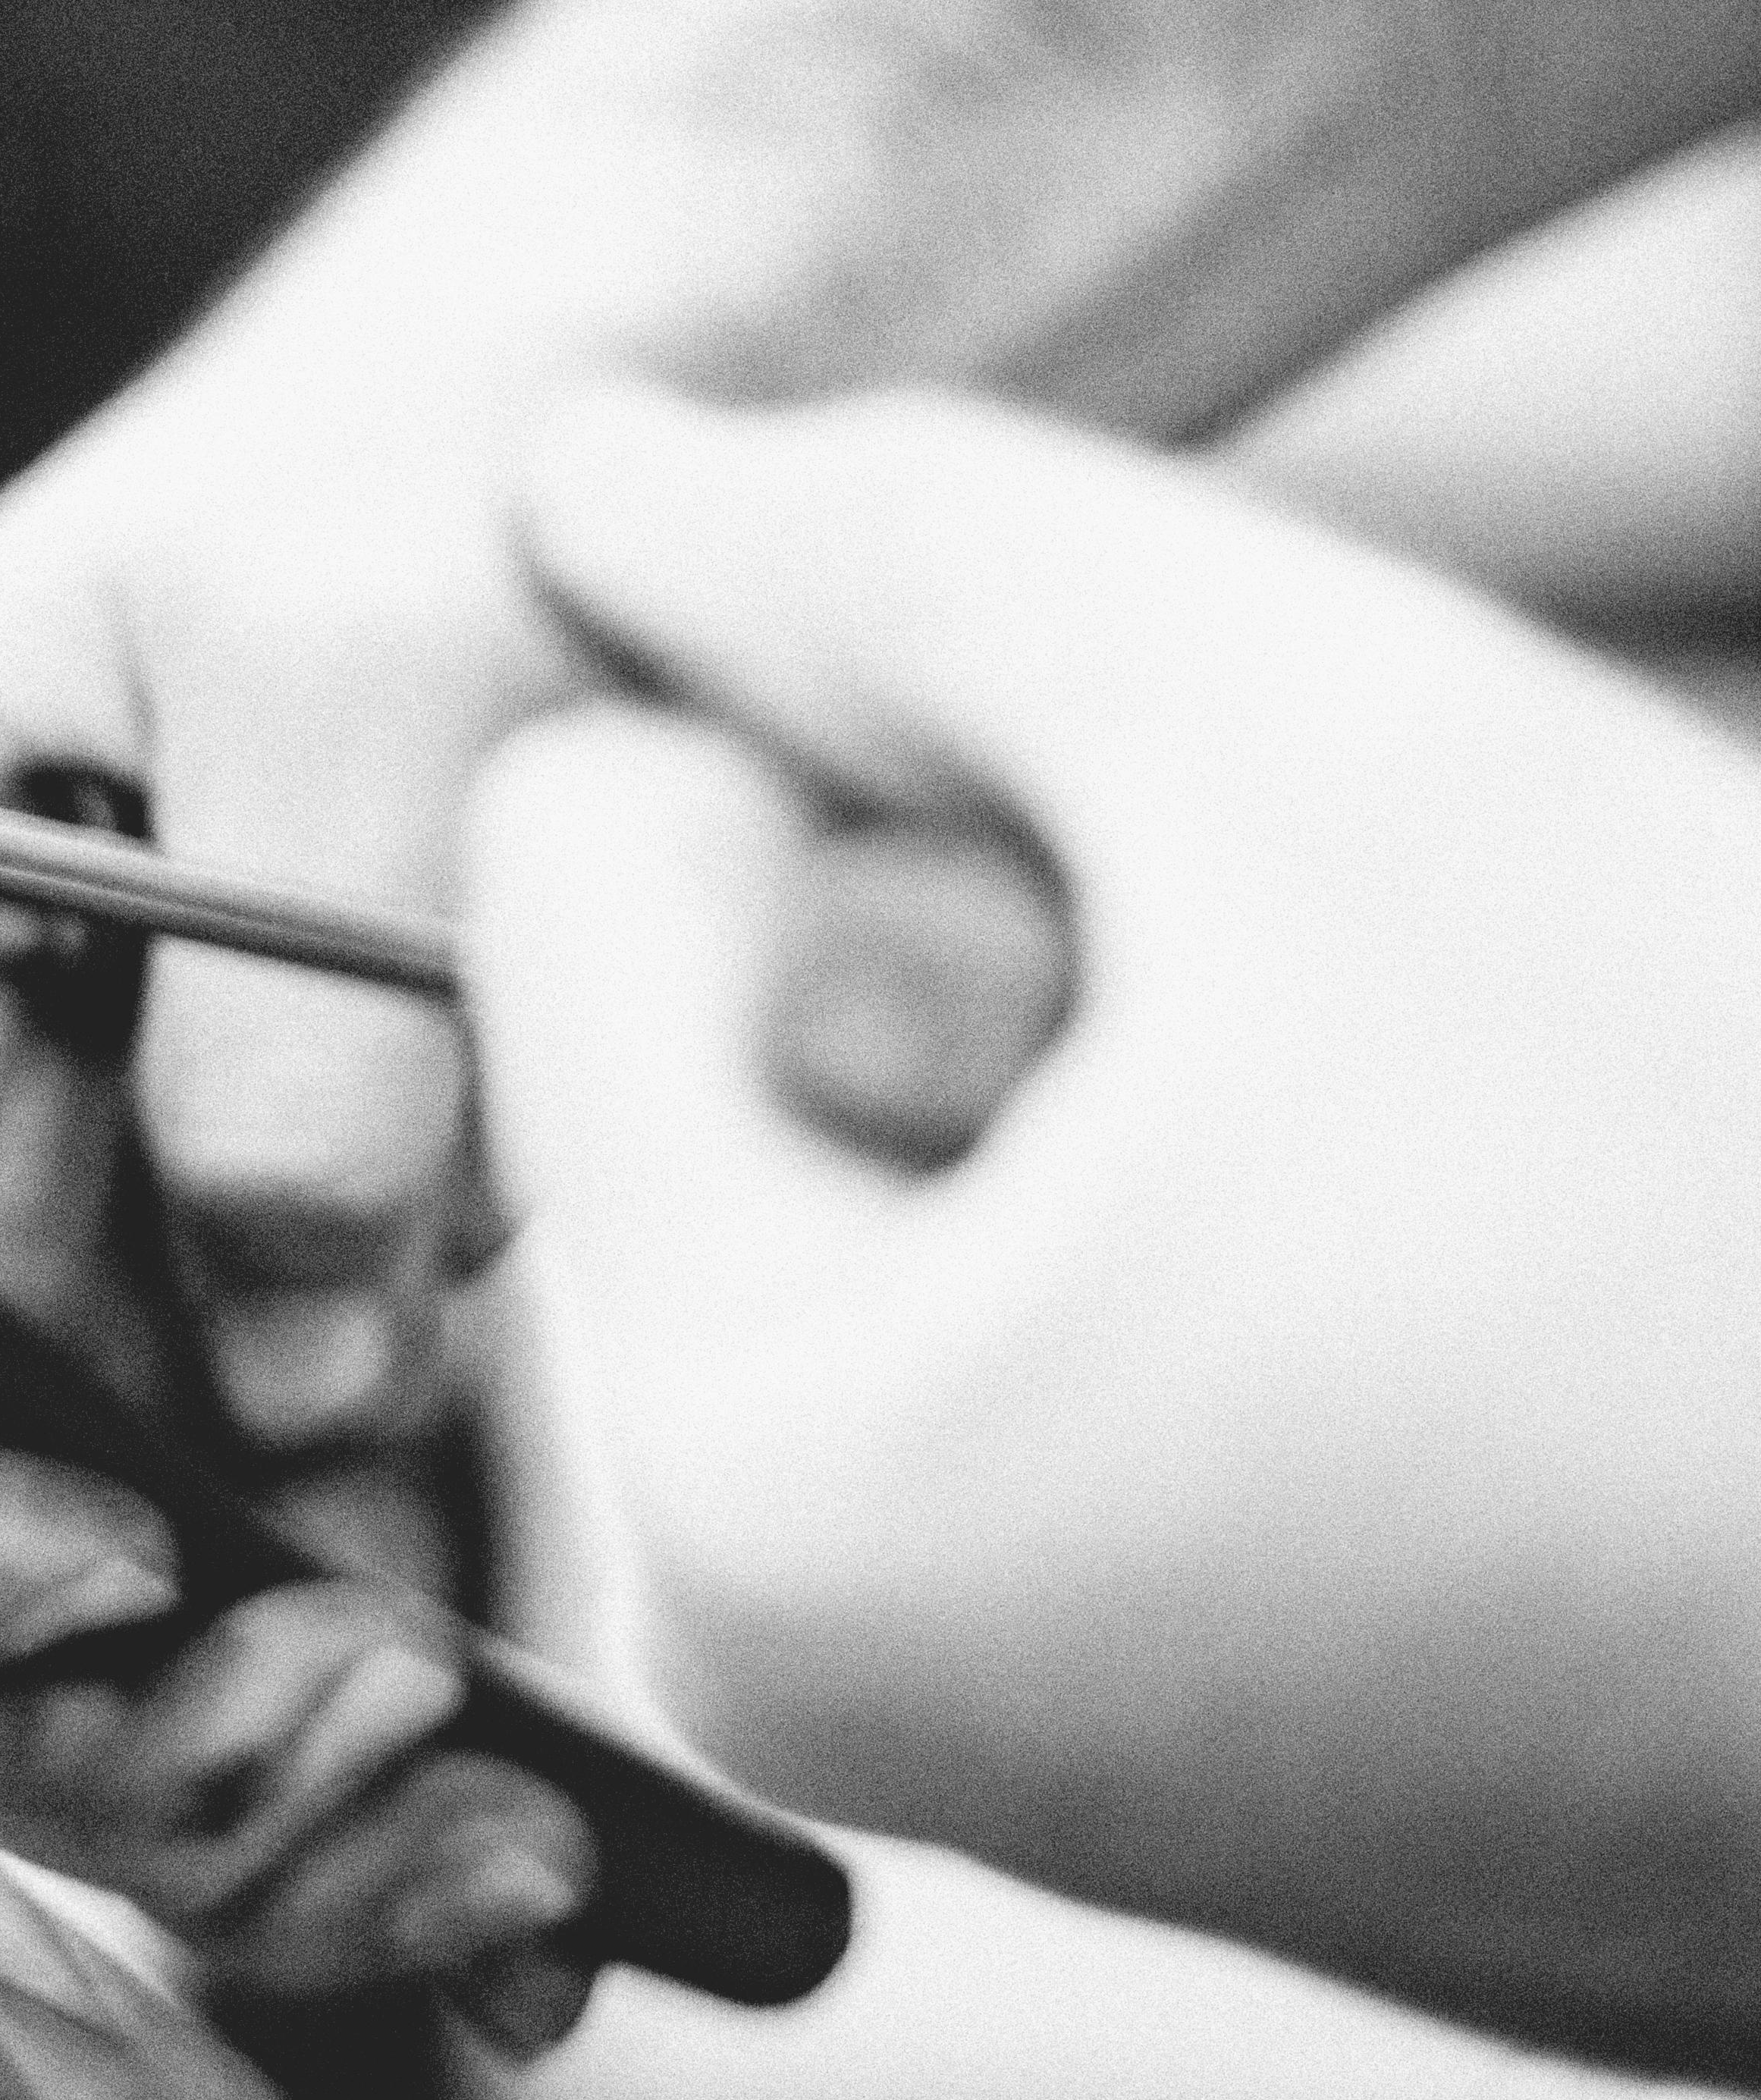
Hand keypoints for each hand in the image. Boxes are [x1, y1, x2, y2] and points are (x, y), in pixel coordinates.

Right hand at [0, 195, 616, 2031]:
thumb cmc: (419, 462)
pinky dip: (358, 1716)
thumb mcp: (347, 659)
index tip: (114, 1561)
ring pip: (68, 1618)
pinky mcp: (261, 1316)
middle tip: (373, 1741)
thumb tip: (300, 1374)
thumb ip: (290, 1026)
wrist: (600, 447)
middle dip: (94, 1707)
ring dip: (247, 1756)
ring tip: (487, 1797)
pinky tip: (499, 1785)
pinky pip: (252, 1583)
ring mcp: (87, 1246)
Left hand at [467, 383, 1760, 2076]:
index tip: (1164, 889)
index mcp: (736, 1486)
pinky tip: (1425, 1293)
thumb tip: (576, 471)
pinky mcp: (1105, 1728)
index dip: (857, 765)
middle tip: (1328, 1069)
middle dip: (982, 954)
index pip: (558, 857)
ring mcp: (944, 1726)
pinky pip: (1001, 1327)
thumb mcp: (1307, 737)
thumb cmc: (1757, 1187)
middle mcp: (774, 1661)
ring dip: (1105, 1076)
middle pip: (699, 1027)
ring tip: (1408, 1187)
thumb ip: (876, 551)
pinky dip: (1175, 1237)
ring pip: (864, 1155)